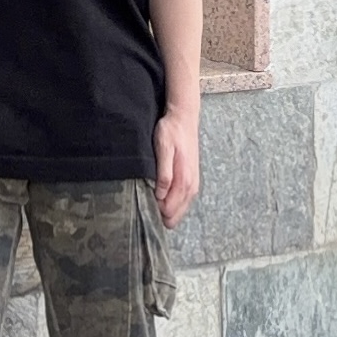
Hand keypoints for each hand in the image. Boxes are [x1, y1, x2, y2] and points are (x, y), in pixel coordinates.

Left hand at [153, 105, 199, 228]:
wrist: (184, 119)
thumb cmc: (171, 132)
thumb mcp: (163, 149)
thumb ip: (164, 174)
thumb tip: (161, 196)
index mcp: (184, 181)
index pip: (169, 212)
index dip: (154, 211)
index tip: (144, 200)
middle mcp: (191, 187)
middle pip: (174, 217)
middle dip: (160, 214)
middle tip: (146, 199)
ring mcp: (193, 185)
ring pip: (178, 211)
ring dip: (165, 209)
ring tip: (151, 195)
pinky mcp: (191, 181)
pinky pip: (181, 202)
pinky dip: (171, 203)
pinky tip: (160, 194)